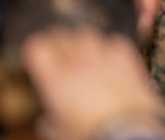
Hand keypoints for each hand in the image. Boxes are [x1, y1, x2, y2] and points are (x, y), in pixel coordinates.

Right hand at [21, 28, 164, 139]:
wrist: (126, 133)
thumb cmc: (92, 135)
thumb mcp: (60, 132)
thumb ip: (49, 121)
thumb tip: (46, 121)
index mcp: (56, 80)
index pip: (39, 47)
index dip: (37, 49)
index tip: (39, 54)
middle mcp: (78, 63)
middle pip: (62, 37)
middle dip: (58, 44)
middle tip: (59, 54)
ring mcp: (104, 58)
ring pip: (87, 35)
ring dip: (83, 42)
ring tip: (84, 54)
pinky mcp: (126, 58)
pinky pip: (115, 40)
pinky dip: (110, 46)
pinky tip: (110, 57)